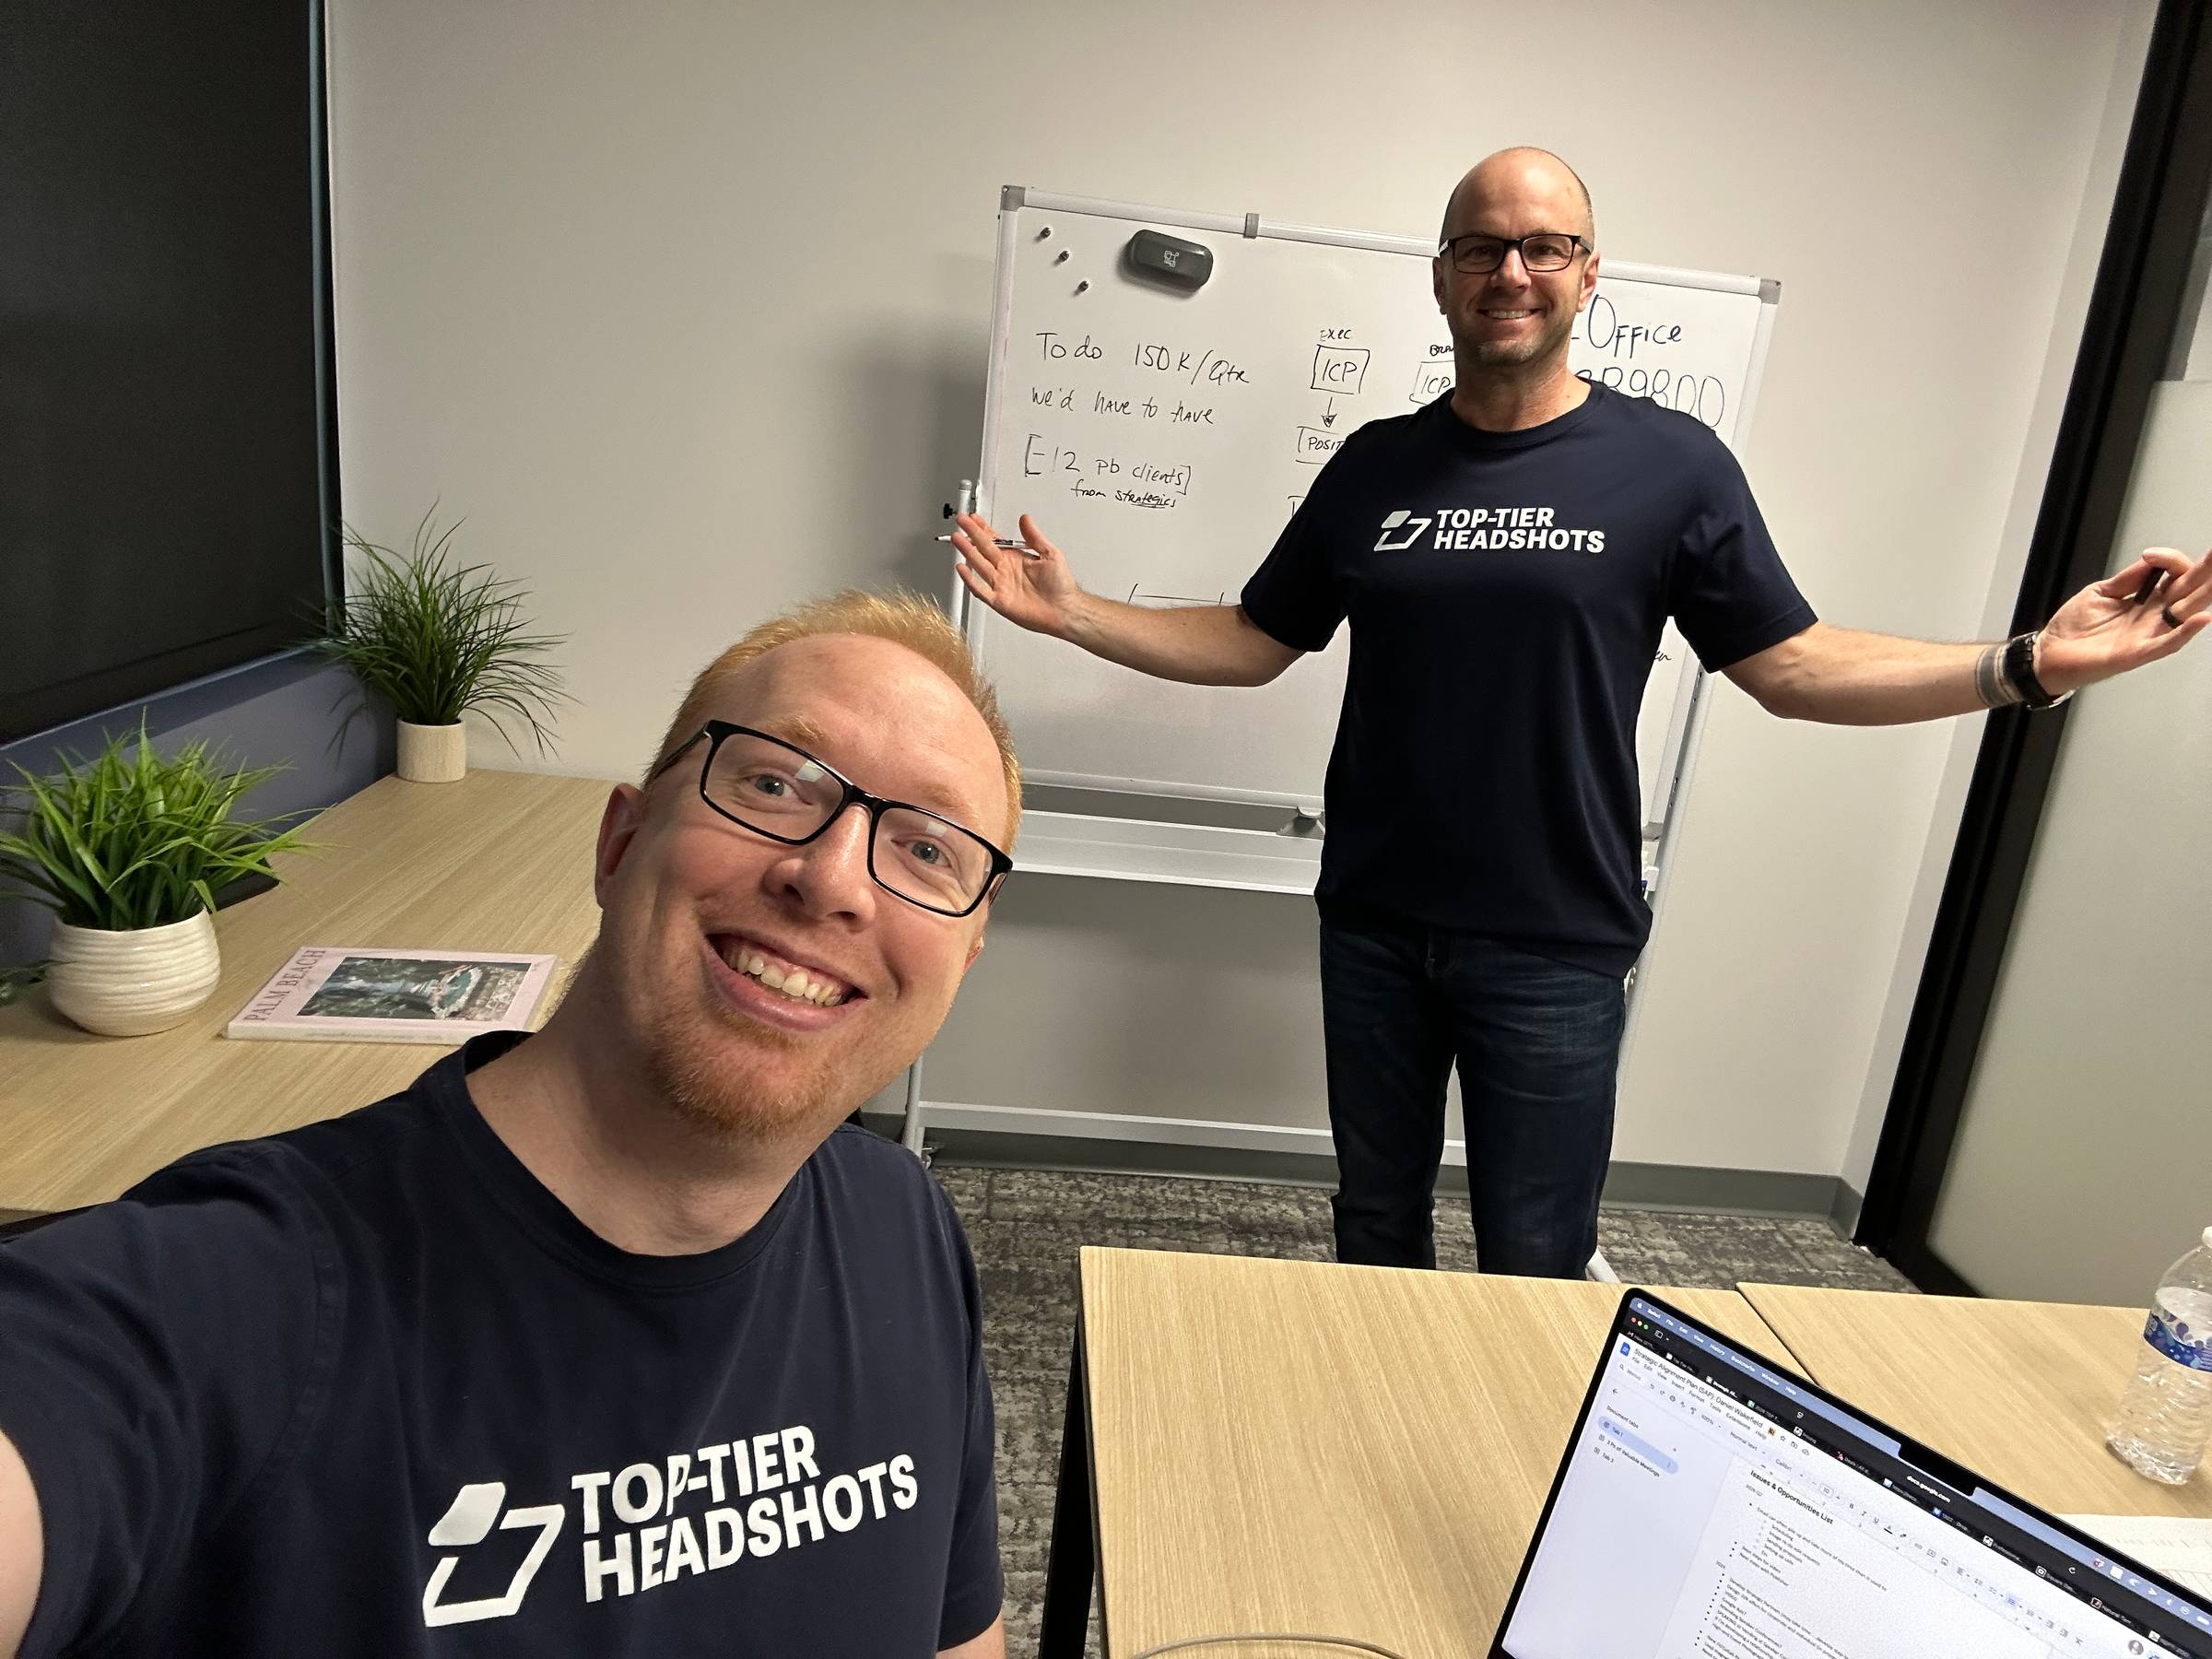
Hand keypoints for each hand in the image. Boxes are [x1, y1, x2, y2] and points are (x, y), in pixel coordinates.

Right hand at [949, 513, 1083, 639]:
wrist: (1064, 610)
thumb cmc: (1060, 586)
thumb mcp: (1050, 554)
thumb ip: (1034, 537)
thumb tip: (1025, 519)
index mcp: (1016, 558)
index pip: (994, 540)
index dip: (983, 528)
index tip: (974, 518)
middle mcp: (1006, 570)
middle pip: (983, 549)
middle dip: (971, 534)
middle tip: (961, 521)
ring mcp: (1001, 585)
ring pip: (979, 565)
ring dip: (967, 551)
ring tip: (957, 538)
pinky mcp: (999, 601)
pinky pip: (981, 589)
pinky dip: (971, 579)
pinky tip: (963, 568)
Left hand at [2035, 545, 2211, 692]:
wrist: (2048, 654)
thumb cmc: (2074, 628)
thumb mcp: (2101, 593)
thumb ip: (2128, 579)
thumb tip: (2151, 560)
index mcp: (2147, 601)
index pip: (2175, 576)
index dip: (2171, 561)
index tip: (2150, 555)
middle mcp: (2153, 617)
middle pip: (2190, 591)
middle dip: (2207, 572)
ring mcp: (2148, 635)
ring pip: (2186, 614)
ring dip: (2204, 596)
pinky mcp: (2136, 654)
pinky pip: (2166, 644)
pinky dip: (2184, 632)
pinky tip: (2202, 619)